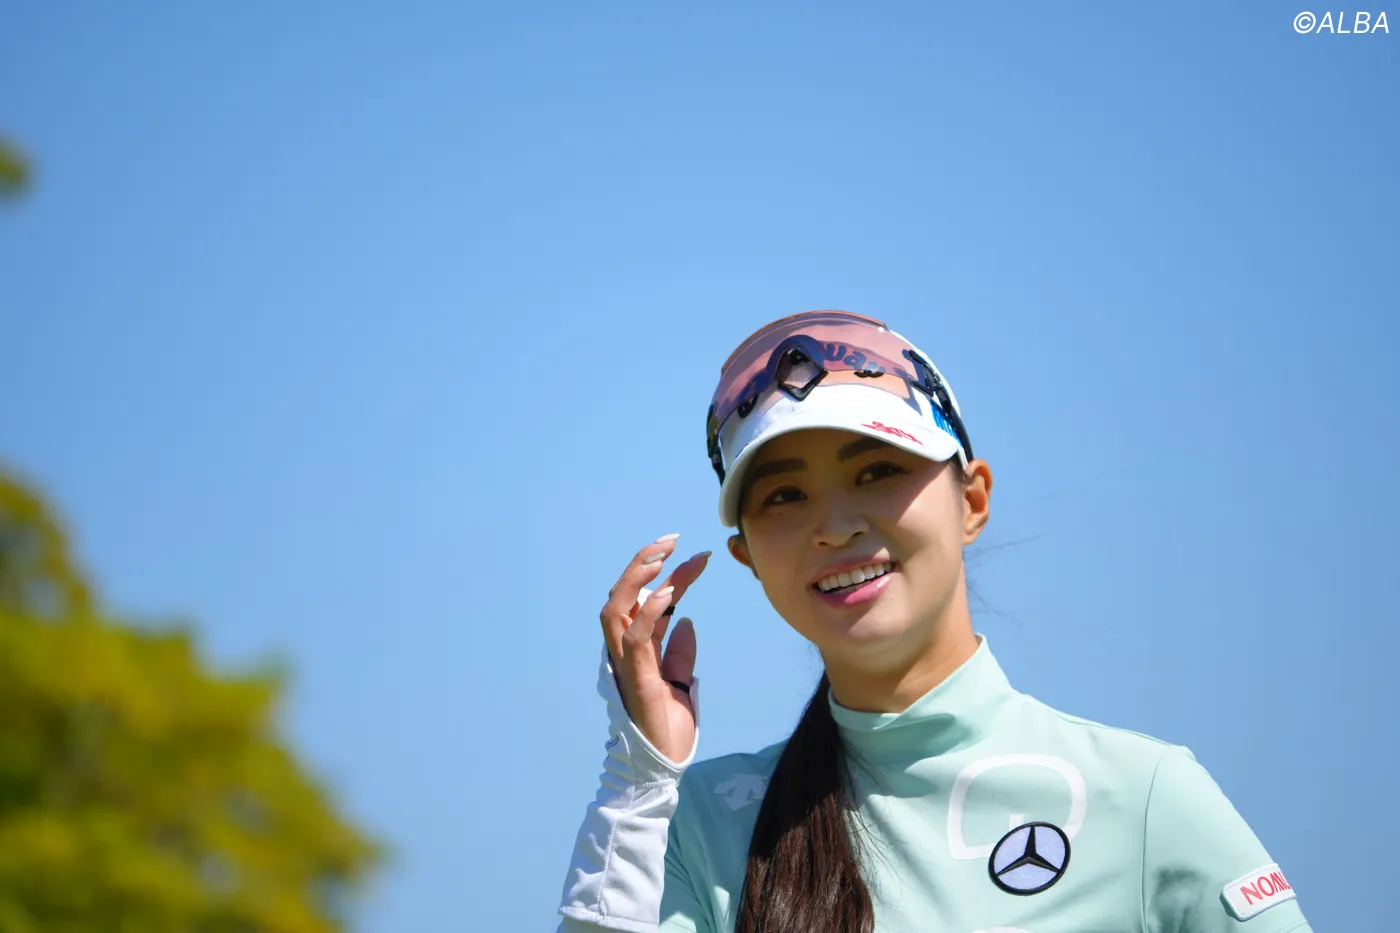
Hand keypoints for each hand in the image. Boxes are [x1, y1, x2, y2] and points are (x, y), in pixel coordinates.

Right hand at [598, 536, 709, 762]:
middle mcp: (625, 654)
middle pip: (620, 597)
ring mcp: (627, 666)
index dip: (662, 574)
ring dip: (638, 579)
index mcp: (636, 653)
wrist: (662, 771)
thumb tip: (686, 621)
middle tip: (670, 539)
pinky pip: (637, 640)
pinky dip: (650, 613)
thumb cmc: (667, 731)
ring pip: (617, 610)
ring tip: (664, 555)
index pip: (644, 603)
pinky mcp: (638, 682)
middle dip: (641, 564)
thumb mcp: (682, 686)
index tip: (689, 552)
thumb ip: (680, 655)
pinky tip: (670, 593)